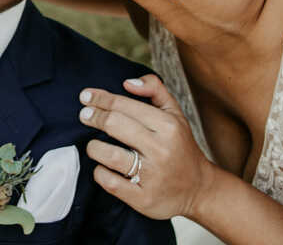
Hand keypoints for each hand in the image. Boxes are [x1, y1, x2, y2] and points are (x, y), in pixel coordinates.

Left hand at [79, 74, 215, 220]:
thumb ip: (155, 90)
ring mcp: (152, 176)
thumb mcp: (175, 114)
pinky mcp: (143, 198)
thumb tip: (127, 82)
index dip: (101, 99)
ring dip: (94, 147)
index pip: (125, 106)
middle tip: (84, 115)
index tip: (85, 97)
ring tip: (94, 145)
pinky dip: (100, 172)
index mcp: (168, 126)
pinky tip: (102, 167)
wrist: (199, 189)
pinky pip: (110, 182)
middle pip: (114, 125)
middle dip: (93, 117)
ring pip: (108, 155)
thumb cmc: (180, 147)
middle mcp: (161, 150)